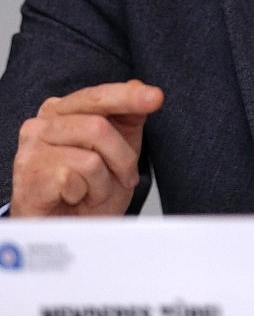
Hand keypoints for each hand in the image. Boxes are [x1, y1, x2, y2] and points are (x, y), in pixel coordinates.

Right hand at [10, 79, 163, 216]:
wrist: (66, 234)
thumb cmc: (86, 192)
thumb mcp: (117, 151)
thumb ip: (127, 117)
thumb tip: (140, 86)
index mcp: (62, 110)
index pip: (98, 95)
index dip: (128, 96)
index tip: (156, 97)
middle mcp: (41, 123)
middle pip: (99, 127)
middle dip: (122, 157)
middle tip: (126, 177)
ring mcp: (32, 149)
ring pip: (91, 156)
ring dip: (104, 182)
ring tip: (93, 192)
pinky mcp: (30, 175)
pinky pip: (76, 178)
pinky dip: (87, 194)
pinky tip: (75, 199)